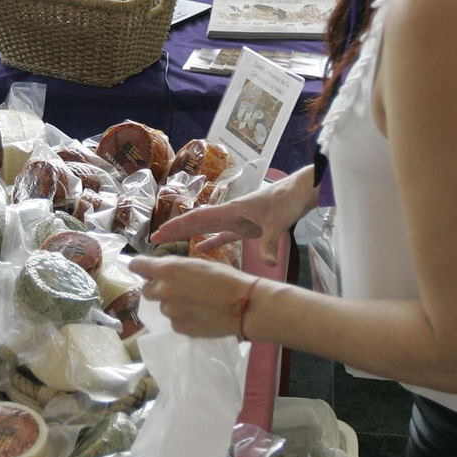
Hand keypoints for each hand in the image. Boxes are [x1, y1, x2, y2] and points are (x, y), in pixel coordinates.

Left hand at [129, 255, 270, 338]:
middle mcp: (164, 291)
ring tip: (194, 301)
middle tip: (175, 286)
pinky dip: (182, 316)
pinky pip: (174, 320)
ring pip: (163, 306)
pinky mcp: (179, 328)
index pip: (137, 266)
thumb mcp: (197, 264)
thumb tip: (160, 271)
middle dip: (156, 287)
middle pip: (146, 290)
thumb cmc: (225, 278)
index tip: (141, 268)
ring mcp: (170, 312)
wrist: (244, 306)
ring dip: (172, 303)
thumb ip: (175, 268)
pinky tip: (199, 313)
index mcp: (167, 270)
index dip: (139, 266)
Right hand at [150, 169, 315, 267]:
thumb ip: (271, 244)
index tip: (160, 233)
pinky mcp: (246, 227)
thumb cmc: (287, 201)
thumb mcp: (279, 223)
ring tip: (171, 244)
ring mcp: (236, 220)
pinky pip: (224, 236)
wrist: (300, 192)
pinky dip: (211, 243)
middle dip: (176, 230)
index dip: (178, 226)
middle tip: (155, 240)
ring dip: (189, 235)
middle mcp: (229, 214)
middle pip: (196, 222)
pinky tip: (201, 251)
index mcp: (231, 210)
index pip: (199, 218)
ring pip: (206, 228)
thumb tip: (269, 264)